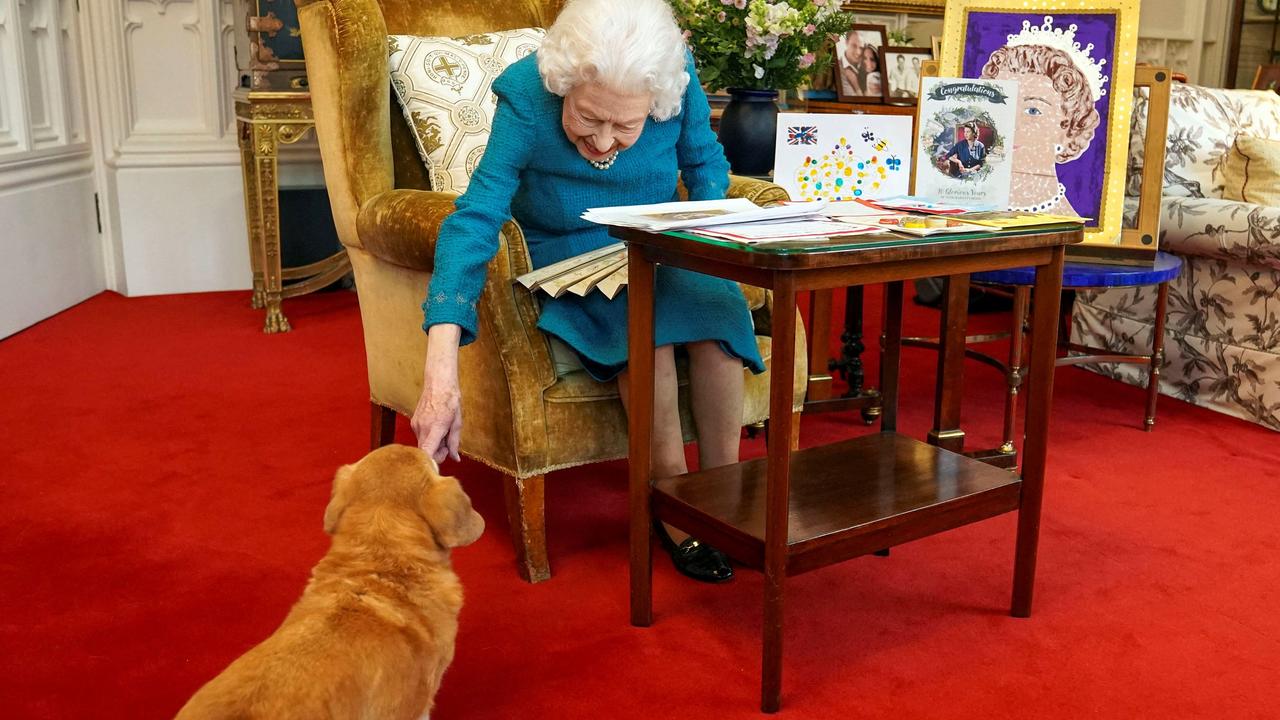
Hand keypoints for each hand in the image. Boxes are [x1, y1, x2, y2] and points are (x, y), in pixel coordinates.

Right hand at [411, 325, 462, 463]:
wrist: (438, 383)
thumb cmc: (451, 401)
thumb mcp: (457, 423)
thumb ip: (454, 443)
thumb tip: (455, 459)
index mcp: (435, 428)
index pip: (427, 453)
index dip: (432, 463)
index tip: (439, 465)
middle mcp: (422, 428)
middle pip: (426, 452)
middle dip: (437, 453)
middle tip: (448, 445)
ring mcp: (416, 425)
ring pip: (423, 444)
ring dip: (434, 444)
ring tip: (444, 432)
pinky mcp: (413, 422)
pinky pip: (421, 436)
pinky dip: (430, 437)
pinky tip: (437, 427)